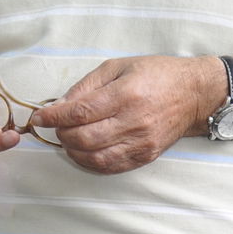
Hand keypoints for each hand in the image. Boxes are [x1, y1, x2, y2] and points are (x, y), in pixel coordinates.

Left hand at [32, 56, 217, 173]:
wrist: (193, 94)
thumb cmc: (156, 74)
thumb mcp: (118, 67)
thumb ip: (86, 86)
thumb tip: (59, 105)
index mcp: (126, 94)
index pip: (80, 112)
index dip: (54, 117)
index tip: (39, 117)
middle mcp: (134, 121)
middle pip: (84, 138)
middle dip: (61, 134)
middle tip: (56, 126)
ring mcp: (141, 142)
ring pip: (94, 157)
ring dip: (72, 150)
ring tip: (68, 138)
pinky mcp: (145, 156)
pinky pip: (110, 167)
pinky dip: (90, 162)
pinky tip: (84, 151)